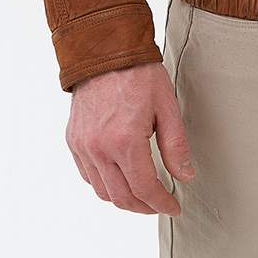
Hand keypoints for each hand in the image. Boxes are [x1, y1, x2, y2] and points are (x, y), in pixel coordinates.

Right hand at [66, 61, 194, 214]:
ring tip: (142, 194)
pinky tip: (119, 178)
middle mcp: (99, 148)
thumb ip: (175, 145)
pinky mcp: (73, 140)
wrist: (104, 50)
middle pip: (122, 196)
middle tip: (160, 204)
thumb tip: (184, 175)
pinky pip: (87, 175)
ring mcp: (83, 146)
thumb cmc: (137, 72)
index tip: (173, 206)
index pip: (144, 188)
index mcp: (125, 140)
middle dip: (144, 207)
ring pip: (102, 191)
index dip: (161, 203)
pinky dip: (104, 184)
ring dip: (124, 199)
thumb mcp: (166, 105)